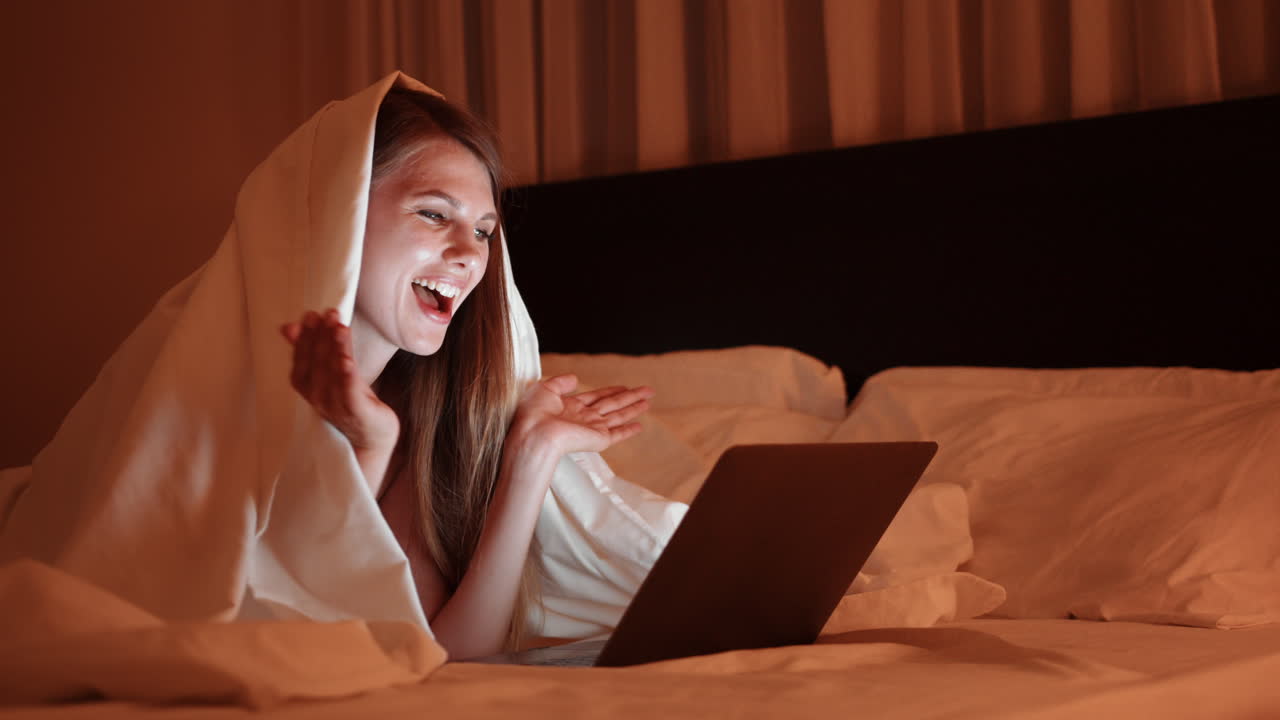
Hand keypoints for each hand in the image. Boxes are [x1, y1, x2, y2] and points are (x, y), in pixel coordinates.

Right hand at [281, 309, 399, 454]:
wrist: (372, 438)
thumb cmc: (349, 401)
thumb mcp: (329, 374)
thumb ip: (312, 351)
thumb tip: (289, 326)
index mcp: (309, 388)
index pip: (302, 361)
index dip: (306, 338)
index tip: (311, 315)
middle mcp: (318, 399)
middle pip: (317, 365)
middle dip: (321, 338)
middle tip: (328, 314)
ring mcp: (337, 409)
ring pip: (332, 376)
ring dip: (335, 350)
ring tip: (339, 327)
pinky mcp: (358, 415)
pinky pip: (348, 395)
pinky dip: (345, 377)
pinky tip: (346, 361)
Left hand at [511, 374, 653, 456]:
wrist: (535, 433)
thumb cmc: (533, 413)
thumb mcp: (545, 389)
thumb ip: (561, 383)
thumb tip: (574, 378)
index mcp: (571, 407)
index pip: (597, 397)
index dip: (611, 390)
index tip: (624, 386)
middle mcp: (584, 418)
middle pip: (613, 404)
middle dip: (630, 396)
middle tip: (646, 391)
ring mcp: (592, 429)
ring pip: (618, 415)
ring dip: (634, 408)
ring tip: (648, 402)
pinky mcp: (598, 439)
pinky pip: (617, 433)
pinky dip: (629, 430)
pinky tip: (640, 425)